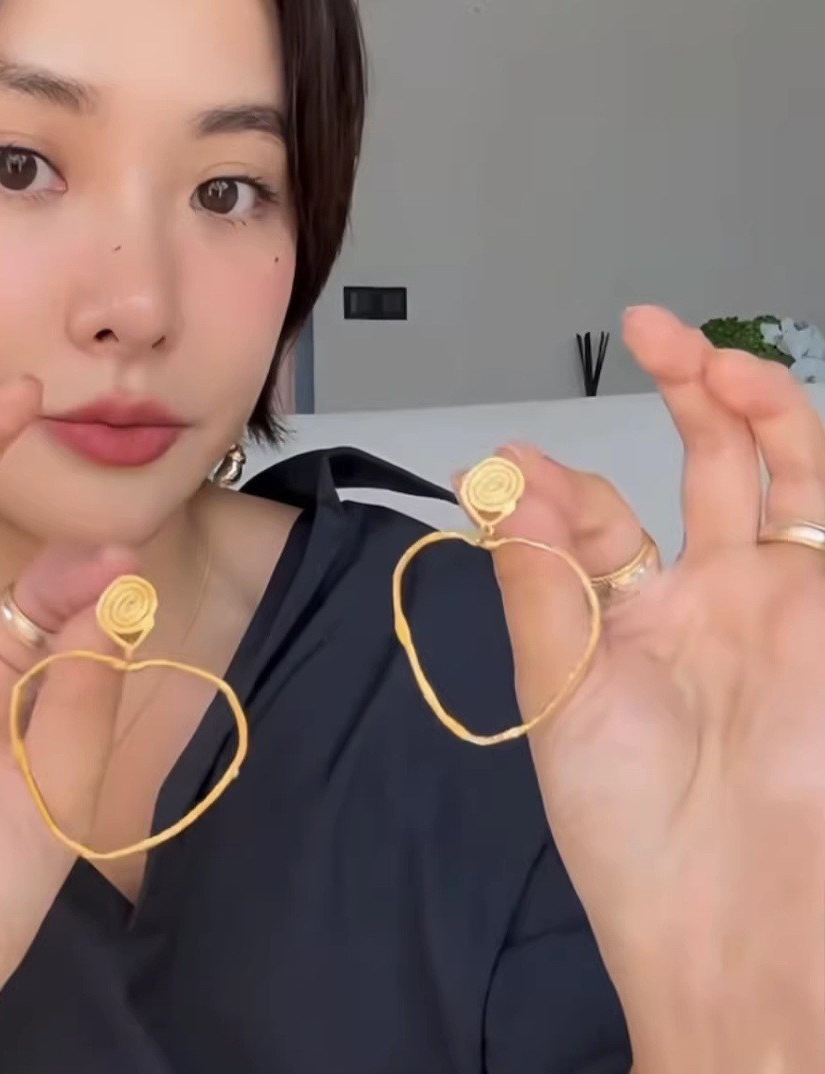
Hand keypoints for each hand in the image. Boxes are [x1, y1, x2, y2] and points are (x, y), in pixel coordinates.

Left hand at [490, 308, 824, 1071]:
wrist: (730, 923)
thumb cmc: (631, 824)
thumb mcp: (562, 689)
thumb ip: (539, 580)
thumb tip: (501, 479)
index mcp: (633, 621)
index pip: (601, 522)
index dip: (561, 486)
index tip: (512, 466)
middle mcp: (713, 600)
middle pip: (706, 471)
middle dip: (682, 395)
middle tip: (646, 332)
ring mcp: (784, 603)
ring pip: (785, 474)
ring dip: (756, 406)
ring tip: (710, 354)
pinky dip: (802, 457)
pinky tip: (759, 404)